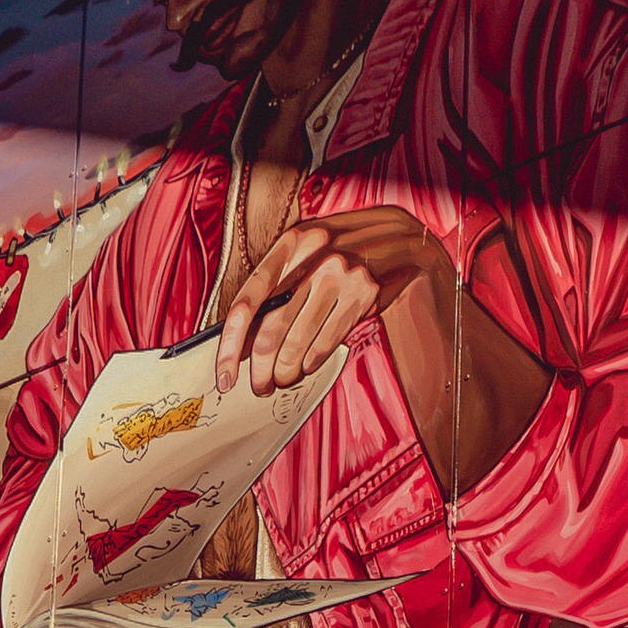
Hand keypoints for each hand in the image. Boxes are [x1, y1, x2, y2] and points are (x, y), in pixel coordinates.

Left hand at [216, 203, 459, 400]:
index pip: (247, 300)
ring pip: (299, 342)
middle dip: (260, 370)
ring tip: (283, 381)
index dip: (231, 343)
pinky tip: (307, 367)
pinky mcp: (364, 293)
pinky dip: (312, 362)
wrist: (402, 241)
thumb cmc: (347, 250)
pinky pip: (327, 342)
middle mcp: (314, 255)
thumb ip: (282, 282)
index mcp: (291, 242)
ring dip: (287, 372)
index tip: (225, 374)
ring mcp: (341, 274)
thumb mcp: (311, 251)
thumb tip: (247, 336)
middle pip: (272, 330)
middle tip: (258, 387)